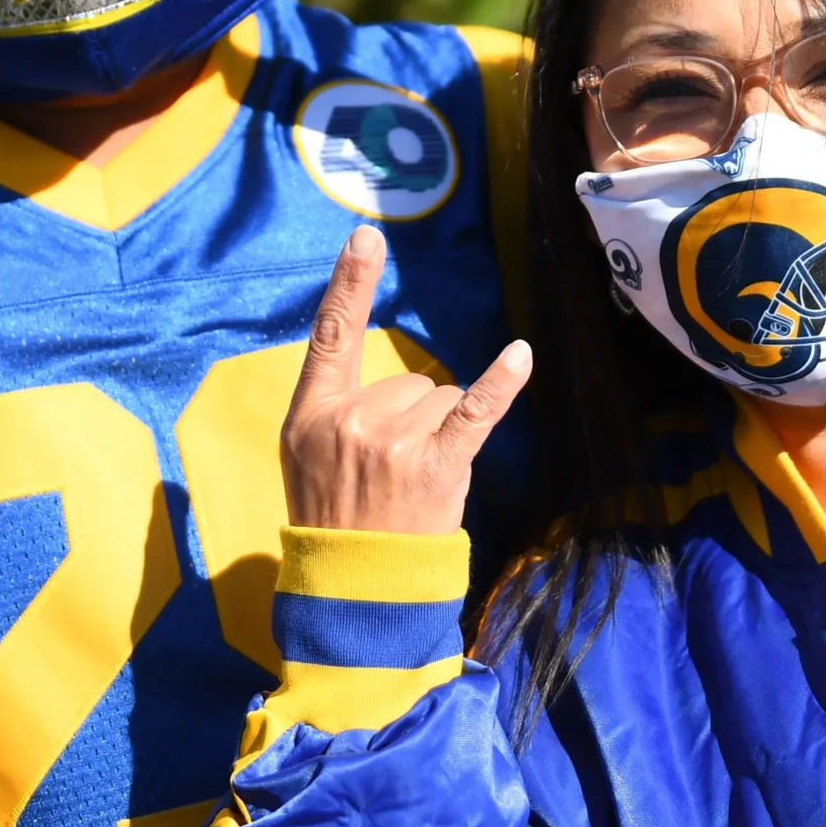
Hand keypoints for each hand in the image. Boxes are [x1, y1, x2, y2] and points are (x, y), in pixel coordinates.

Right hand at [281, 226, 531, 535]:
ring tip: (412, 486)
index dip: (349, 282)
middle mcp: (351, 419)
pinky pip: (474, 412)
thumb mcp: (306, 458)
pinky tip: (520, 355)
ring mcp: (394, 443)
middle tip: (390, 475)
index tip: (366, 237)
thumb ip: (336, 410)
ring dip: (439, 437)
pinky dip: (501, 384)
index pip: (332, 334)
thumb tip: (390, 382)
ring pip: (442, 401)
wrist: (353, 590)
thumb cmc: (333, 519)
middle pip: (411, 380)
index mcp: (312, 412)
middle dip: (412, 421)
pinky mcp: (436, 466)